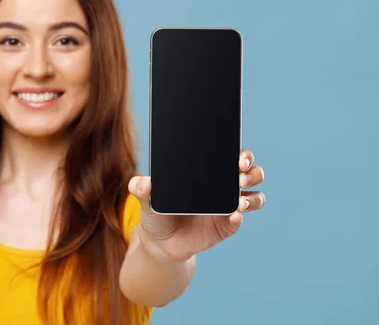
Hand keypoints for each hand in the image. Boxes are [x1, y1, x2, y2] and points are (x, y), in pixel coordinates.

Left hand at [128, 149, 264, 262]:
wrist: (159, 241)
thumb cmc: (157, 210)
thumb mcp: (146, 197)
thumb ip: (141, 188)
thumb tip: (144, 183)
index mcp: (209, 172)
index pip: (233, 156)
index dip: (243, 154)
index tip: (239, 157)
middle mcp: (223, 186)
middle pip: (252, 173)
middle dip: (252, 172)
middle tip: (240, 175)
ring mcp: (227, 207)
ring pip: (254, 197)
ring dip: (252, 198)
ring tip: (239, 201)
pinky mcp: (225, 227)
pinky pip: (238, 221)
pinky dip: (238, 218)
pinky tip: (232, 216)